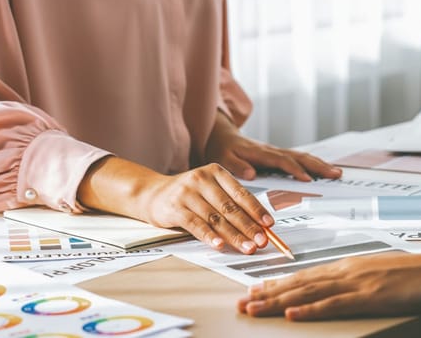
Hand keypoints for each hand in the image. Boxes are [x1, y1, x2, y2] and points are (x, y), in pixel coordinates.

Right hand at [79, 158, 274, 254]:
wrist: (151, 193)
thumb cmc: (187, 194)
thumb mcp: (210, 190)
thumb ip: (231, 203)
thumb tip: (258, 225)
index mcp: (216, 172)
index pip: (241, 193)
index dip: (257, 210)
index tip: (269, 225)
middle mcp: (202, 179)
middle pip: (230, 207)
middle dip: (249, 227)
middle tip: (262, 241)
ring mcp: (187, 193)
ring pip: (215, 218)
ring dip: (234, 235)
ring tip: (247, 247)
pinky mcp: (174, 208)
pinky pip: (196, 224)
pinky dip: (209, 236)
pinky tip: (220, 245)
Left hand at [205, 111, 341, 181]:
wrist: (222, 135)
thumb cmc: (222, 148)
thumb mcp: (223, 158)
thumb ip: (237, 166)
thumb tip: (252, 174)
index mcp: (260, 153)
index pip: (282, 161)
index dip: (295, 170)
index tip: (307, 179)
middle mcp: (272, 151)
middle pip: (300, 157)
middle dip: (318, 166)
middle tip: (335, 174)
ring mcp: (278, 152)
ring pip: (303, 157)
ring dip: (320, 164)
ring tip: (337, 173)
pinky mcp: (279, 155)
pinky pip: (300, 159)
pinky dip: (314, 164)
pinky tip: (325, 170)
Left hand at [237, 251, 420, 320]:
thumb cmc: (418, 275)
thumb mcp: (382, 273)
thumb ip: (358, 279)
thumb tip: (340, 287)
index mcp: (349, 265)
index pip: (306, 275)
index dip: (278, 284)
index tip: (255, 290)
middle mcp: (347, 271)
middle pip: (299, 283)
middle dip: (267, 293)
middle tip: (242, 302)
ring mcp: (357, 283)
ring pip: (308, 293)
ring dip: (278, 302)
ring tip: (254, 308)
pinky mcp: (369, 297)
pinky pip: (334, 304)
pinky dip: (310, 309)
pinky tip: (293, 313)